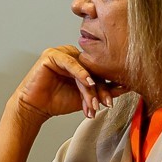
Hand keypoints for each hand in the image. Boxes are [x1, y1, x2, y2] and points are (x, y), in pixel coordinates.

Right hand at [11, 46, 126, 121]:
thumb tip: (124, 87)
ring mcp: (61, 53)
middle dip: (100, 90)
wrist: (36, 108)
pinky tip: (87, 82)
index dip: (107, 87)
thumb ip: (102, 91)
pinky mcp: (51, 55)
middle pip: (92, 70)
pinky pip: (69, 62)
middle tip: (105, 104)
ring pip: (82, 69)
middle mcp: (72, 56)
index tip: (113, 101)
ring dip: (89, 87)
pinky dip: (79, 73)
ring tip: (93, 102)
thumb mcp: (85, 97)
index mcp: (80, 63)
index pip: (98, 73)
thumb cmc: (57, 101)